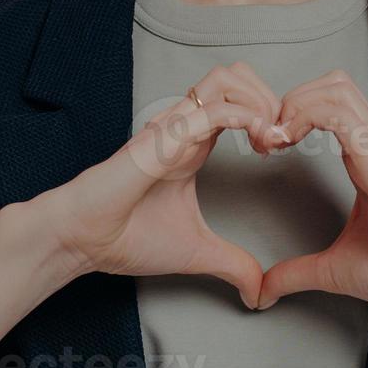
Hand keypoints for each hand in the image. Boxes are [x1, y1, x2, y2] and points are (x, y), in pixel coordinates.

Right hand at [36, 62, 290, 309]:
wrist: (82, 241)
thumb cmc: (125, 238)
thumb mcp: (196, 252)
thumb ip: (231, 265)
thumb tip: (258, 292)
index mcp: (193, 142)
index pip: (238, 99)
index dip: (269, 114)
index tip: (285, 149)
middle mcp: (185, 126)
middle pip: (236, 75)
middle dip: (270, 98)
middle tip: (282, 138)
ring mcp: (173, 127)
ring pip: (226, 78)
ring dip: (259, 101)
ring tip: (271, 138)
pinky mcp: (163, 138)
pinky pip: (212, 110)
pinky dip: (245, 118)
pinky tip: (260, 144)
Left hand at [256, 69, 367, 314]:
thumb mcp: (334, 269)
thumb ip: (297, 273)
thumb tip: (264, 292)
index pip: (330, 105)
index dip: (293, 117)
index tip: (268, 149)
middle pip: (332, 84)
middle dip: (291, 101)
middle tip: (268, 139)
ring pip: (334, 87)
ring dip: (295, 105)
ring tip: (275, 139)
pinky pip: (337, 112)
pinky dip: (304, 116)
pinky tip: (287, 143)